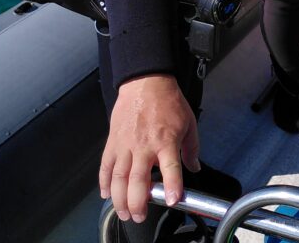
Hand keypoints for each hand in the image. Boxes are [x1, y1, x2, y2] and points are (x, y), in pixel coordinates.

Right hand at [99, 74, 200, 222]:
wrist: (146, 82)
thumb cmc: (168, 101)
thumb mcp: (189, 123)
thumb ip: (191, 149)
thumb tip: (194, 167)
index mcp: (166, 140)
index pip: (170, 168)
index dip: (171, 185)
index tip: (171, 200)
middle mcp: (144, 145)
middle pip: (138, 180)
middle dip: (138, 202)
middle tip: (140, 216)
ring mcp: (126, 144)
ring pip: (119, 177)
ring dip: (119, 199)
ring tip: (124, 213)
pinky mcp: (113, 141)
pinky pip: (106, 165)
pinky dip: (104, 182)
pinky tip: (106, 194)